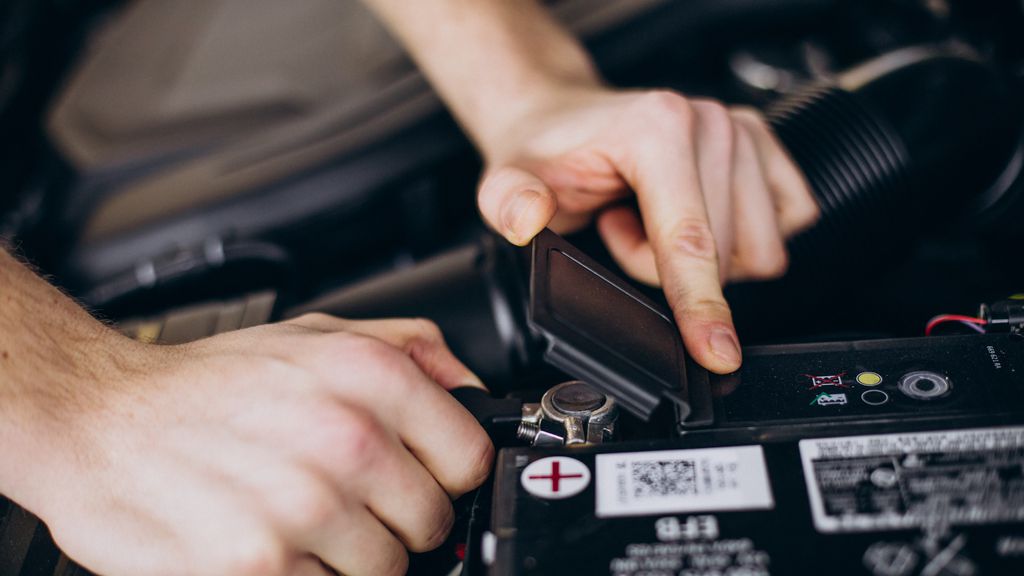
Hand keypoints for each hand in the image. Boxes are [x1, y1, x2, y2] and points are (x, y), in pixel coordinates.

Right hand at [27, 315, 492, 575]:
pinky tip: (271, 540)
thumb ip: (412, 351)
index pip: (470, 459)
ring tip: (300, 516)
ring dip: (350, 554)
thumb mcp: (317, 333)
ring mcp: (304, 508)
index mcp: (369, 377)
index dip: (446, 474)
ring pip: (384, 569)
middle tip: (346, 498)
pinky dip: (305, 575)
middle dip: (396, 519)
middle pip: (431, 524)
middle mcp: (345, 439)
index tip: (420, 476)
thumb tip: (471, 392)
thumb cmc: (209, 383)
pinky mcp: (260, 566)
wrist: (100, 419)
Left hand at [477, 88, 818, 372]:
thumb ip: (509, 201)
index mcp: (657, 128)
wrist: (561, 117)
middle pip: (725, 256)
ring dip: (702, 257)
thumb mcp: (506, 180)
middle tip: (618, 230)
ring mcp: (743, 129)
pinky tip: (689, 216)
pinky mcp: (765, 146)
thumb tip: (528, 216)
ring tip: (648, 220)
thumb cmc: (545, 152)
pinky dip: (737, 240)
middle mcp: (710, 122)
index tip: (717, 355)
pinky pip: (784, 224)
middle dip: (666, 268)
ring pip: (757, 249)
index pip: (690, 240)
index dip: (701, 306)